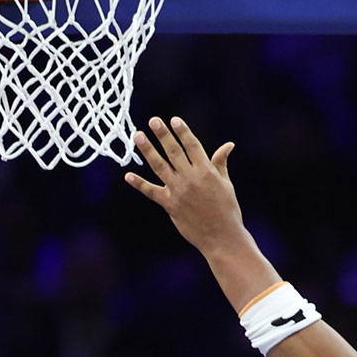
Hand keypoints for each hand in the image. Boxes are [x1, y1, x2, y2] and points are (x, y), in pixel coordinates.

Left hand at [125, 117, 244, 253]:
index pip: (192, 146)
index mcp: (207, 172)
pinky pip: (151, 192)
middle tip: (153, 121)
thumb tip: (228, 144)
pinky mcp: (170, 205)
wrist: (222, 237)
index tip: (174, 120)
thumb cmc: (227, 210)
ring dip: (147, 150)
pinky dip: (139, 184)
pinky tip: (128, 175)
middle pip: (173, 152)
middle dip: (163, 135)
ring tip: (138, 136)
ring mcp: (178, 191)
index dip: (183, 132)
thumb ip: (221, 163)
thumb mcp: (226, 184)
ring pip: (159, 166)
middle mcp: (191, 179)